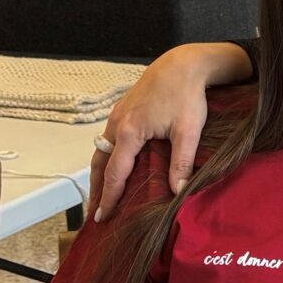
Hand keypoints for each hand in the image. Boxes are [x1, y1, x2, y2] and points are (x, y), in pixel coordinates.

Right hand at [92, 45, 230, 219]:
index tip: (103, 217)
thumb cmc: (186, 95)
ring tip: (100, 195)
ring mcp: (117, 116)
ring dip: (99, 175)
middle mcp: (116, 125)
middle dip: (97, 190)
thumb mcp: (188, 131)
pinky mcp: (122, 111)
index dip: (109, 198)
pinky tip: (113, 167)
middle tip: (95, 213)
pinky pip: (108, 140)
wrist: (181, 65)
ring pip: (101, 152)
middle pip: (100, 165)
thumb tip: (178, 191)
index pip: (115, 174)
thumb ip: (181, 162)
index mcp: (129, 132)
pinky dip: (106, 158)